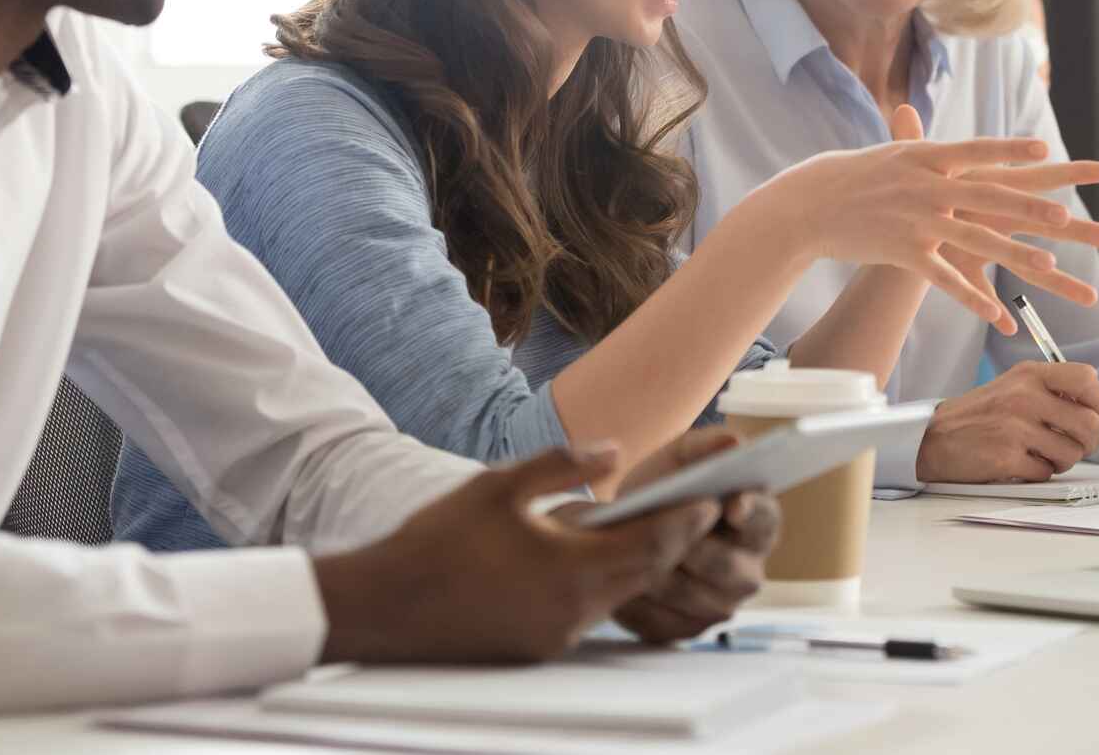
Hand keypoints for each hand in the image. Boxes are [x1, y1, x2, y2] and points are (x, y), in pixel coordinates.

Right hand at [312, 445, 717, 663]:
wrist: (385, 607)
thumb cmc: (438, 539)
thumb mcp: (500, 485)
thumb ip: (562, 464)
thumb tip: (614, 450)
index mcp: (569, 569)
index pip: (652, 545)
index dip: (687, 519)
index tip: (713, 496)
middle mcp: (573, 611)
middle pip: (646, 574)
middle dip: (675, 540)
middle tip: (701, 510)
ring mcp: (557, 636)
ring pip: (620, 596)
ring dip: (641, 564)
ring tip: (658, 528)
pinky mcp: (539, 648)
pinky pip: (590, 613)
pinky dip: (606, 584)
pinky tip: (600, 558)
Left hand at [607, 430, 780, 642]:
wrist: (625, 528)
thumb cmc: (662, 489)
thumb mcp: (678, 460)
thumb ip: (704, 446)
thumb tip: (734, 442)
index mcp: (757, 523)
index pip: (765, 519)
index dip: (752, 513)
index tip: (731, 505)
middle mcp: (748, 570)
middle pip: (731, 569)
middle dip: (696, 549)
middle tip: (663, 532)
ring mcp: (720, 605)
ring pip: (695, 598)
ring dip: (664, 576)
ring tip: (632, 554)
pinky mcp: (686, 630)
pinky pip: (667, 624)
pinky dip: (643, 604)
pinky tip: (622, 583)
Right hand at [773, 104, 1098, 324]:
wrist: (811, 204)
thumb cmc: (854, 175)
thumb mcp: (893, 153)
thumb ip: (922, 142)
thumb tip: (940, 127)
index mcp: (928, 157)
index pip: (977, 150)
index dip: (1011, 150)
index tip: (1045, 148)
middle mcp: (927, 186)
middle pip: (988, 198)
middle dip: (1030, 209)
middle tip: (1065, 217)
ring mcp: (918, 220)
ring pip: (975, 241)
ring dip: (1014, 255)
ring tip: (1049, 266)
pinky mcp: (905, 252)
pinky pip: (945, 279)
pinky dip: (973, 299)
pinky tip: (997, 314)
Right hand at [914, 361, 1098, 481]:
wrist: (933, 437)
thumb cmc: (979, 415)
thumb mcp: (1013, 387)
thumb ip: (1052, 392)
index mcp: (1029, 374)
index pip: (1086, 379)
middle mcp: (1024, 396)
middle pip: (1088, 423)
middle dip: (1088, 442)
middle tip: (1074, 446)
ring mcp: (1015, 427)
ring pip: (1072, 452)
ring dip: (1062, 461)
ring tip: (1041, 454)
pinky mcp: (1007, 456)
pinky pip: (1047, 473)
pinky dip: (1038, 473)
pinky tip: (1020, 463)